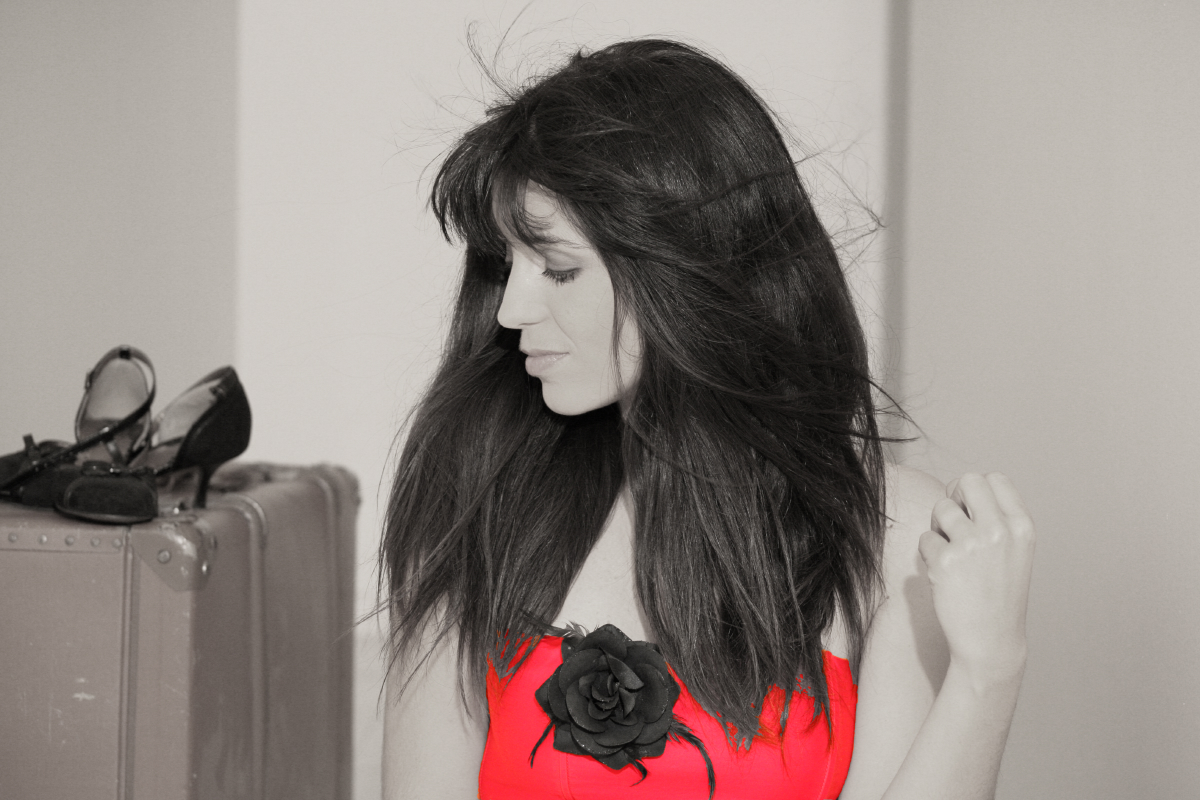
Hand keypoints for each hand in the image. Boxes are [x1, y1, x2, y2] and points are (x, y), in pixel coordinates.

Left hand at [918, 473, 1034, 684]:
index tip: (972, 511)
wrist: (991, 640)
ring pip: (942, 507)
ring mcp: (972, 544)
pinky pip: (925, 538)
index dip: (977, 491)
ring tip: (952, 554)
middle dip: (955, 497)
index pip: (995, 479)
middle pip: (967, 481)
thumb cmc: (998, 594)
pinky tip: (944, 574)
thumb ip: (997, 518)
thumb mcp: (1014, 551)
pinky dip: (929, 553)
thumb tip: (958, 488)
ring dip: (939, 527)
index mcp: (1022, 526)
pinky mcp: (945, 561)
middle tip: (954, 523)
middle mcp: (1000, 530)